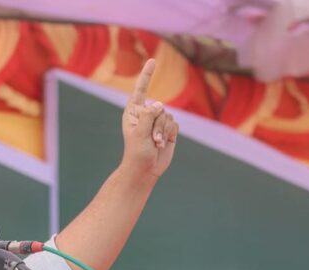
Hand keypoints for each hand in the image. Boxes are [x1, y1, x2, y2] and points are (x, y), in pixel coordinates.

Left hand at [121, 59, 178, 177]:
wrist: (145, 169)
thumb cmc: (137, 152)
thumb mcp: (139, 133)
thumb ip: (148, 116)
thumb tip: (159, 104)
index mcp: (133, 112)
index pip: (140, 90)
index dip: (147, 75)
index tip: (152, 60)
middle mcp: (145, 114)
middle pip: (159, 108)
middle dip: (157, 125)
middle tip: (151, 139)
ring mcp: (157, 122)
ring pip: (168, 117)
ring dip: (163, 132)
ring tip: (155, 143)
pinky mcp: (168, 130)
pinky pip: (175, 124)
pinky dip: (170, 134)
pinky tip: (163, 143)